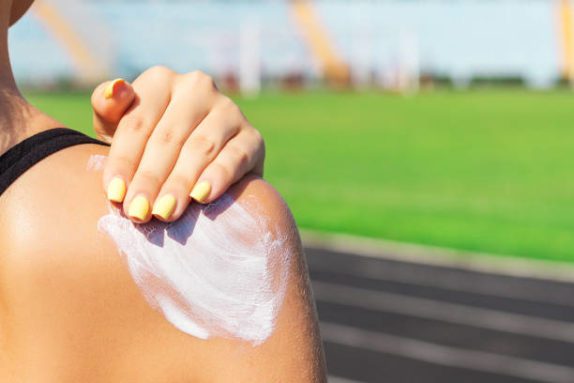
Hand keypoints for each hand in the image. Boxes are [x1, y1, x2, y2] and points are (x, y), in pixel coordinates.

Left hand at [90, 66, 264, 222]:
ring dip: (180, 183)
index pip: (138, 122)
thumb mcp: (118, 127)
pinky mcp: (253, 137)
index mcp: (161, 81)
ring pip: (201, 148)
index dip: (124, 160)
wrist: (198, 167)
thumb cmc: (148, 146)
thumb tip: (115, 88)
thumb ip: (106, 107)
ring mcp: (229, 110)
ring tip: (165, 213)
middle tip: (138, 213)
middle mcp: (198, 87)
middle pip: (168, 137)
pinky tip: (202, 196)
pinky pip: (235, 156)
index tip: (114, 195)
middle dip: (150, 179)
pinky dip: (218, 176)